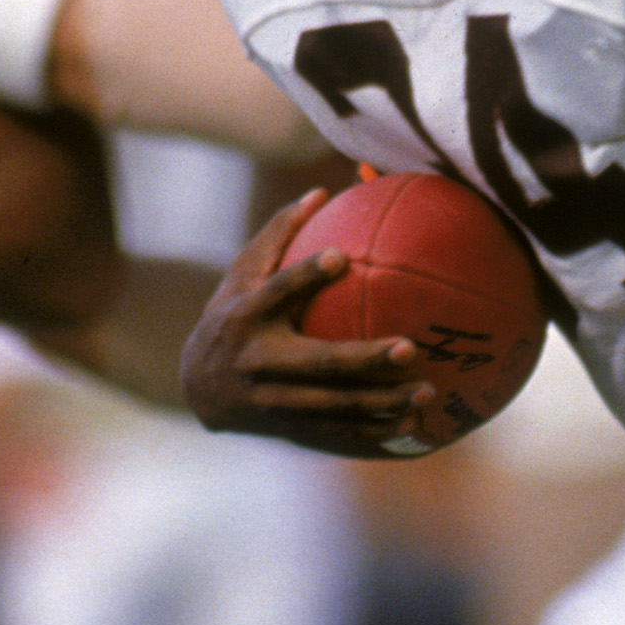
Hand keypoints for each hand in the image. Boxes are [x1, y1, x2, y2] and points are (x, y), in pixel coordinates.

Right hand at [179, 187, 440, 453]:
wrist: (197, 387)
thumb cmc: (232, 315)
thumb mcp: (241, 274)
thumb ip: (279, 234)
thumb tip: (323, 190)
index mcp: (247, 315)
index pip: (278, 291)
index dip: (305, 276)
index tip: (340, 257)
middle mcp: (260, 361)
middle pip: (318, 362)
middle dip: (364, 358)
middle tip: (410, 347)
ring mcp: (274, 401)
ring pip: (335, 406)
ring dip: (382, 401)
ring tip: (426, 390)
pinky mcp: (288, 428)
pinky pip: (337, 433)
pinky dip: (375, 432)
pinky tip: (413, 424)